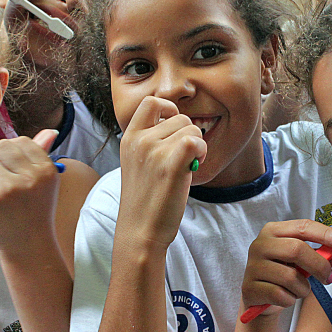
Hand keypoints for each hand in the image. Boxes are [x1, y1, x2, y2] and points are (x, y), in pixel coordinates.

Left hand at [0, 129, 62, 254]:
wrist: (29, 244)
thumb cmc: (35, 210)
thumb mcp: (44, 182)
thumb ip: (43, 154)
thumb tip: (50, 131)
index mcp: (46, 170)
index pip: (22, 142)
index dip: (9, 145)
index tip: (2, 154)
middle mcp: (30, 177)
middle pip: (1, 146)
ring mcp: (10, 188)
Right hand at [117, 96, 206, 248]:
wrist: (140, 230)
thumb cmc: (145, 200)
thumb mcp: (137, 162)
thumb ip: (151, 140)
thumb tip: (180, 122)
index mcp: (129, 138)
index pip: (151, 102)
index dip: (169, 108)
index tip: (173, 128)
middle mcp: (139, 140)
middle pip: (180, 117)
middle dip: (188, 136)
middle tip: (180, 160)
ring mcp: (153, 150)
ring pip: (192, 129)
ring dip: (196, 146)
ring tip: (183, 167)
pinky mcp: (170, 163)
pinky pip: (196, 141)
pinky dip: (201, 152)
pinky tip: (193, 166)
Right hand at [241, 220, 331, 316]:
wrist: (260, 296)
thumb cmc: (283, 271)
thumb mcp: (301, 260)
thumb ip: (320, 254)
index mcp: (273, 231)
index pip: (302, 226)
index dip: (325, 233)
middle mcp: (260, 245)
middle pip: (297, 249)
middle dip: (319, 265)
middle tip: (329, 277)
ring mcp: (253, 266)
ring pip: (290, 277)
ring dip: (304, 288)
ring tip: (300, 289)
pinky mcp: (250, 288)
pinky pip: (281, 295)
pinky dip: (290, 299)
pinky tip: (286, 297)